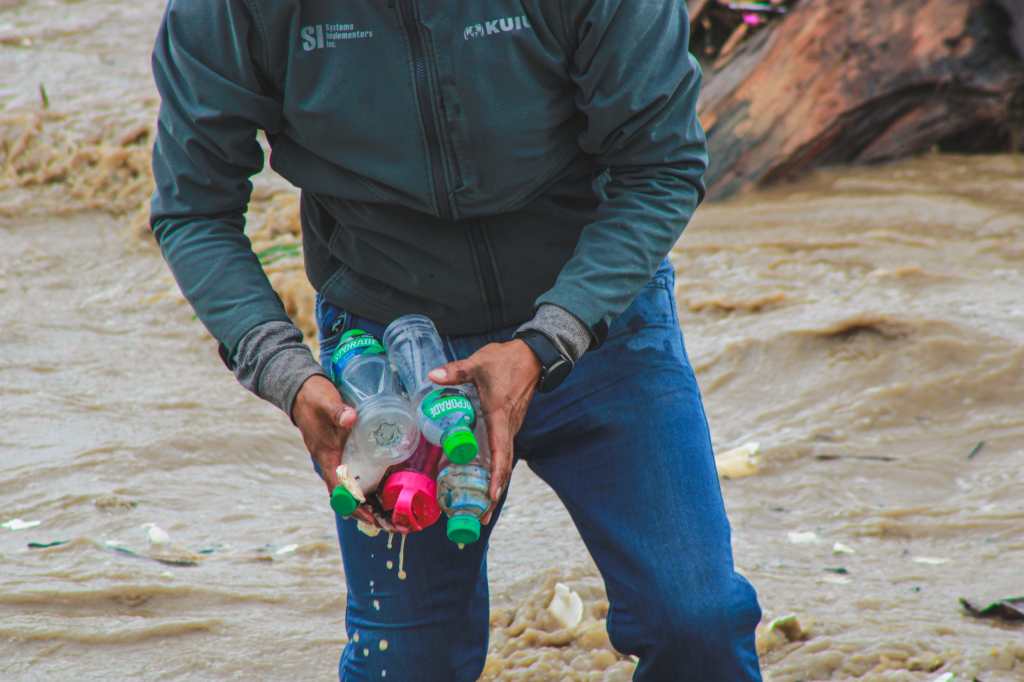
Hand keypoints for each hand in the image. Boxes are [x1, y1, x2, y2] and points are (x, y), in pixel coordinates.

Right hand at [292, 375, 387, 528]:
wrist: (304, 390)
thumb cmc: (314, 399)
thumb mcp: (325, 403)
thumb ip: (337, 411)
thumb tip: (350, 418)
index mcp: (327, 458)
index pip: (339, 491)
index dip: (355, 507)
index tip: (372, 519)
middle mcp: (334, 464)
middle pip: (351, 497)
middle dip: (371, 512)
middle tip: (394, 524)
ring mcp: (341, 459)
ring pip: (358, 488)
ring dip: (375, 503)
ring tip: (397, 515)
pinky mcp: (349, 452)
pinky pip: (361, 475)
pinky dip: (375, 486)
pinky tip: (393, 490)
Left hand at [429, 340, 539, 523]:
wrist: (533, 356)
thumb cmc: (506, 360)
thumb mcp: (479, 363)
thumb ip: (456, 371)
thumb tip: (433, 376)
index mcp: (500, 416)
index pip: (501, 452)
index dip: (495, 476)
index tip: (490, 497)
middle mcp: (509, 427)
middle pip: (503, 466)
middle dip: (492, 493)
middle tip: (480, 518)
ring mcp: (511, 427)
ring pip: (504, 461)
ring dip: (493, 485)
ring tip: (480, 509)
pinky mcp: (509, 425)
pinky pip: (503, 451)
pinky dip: (495, 469)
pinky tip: (482, 480)